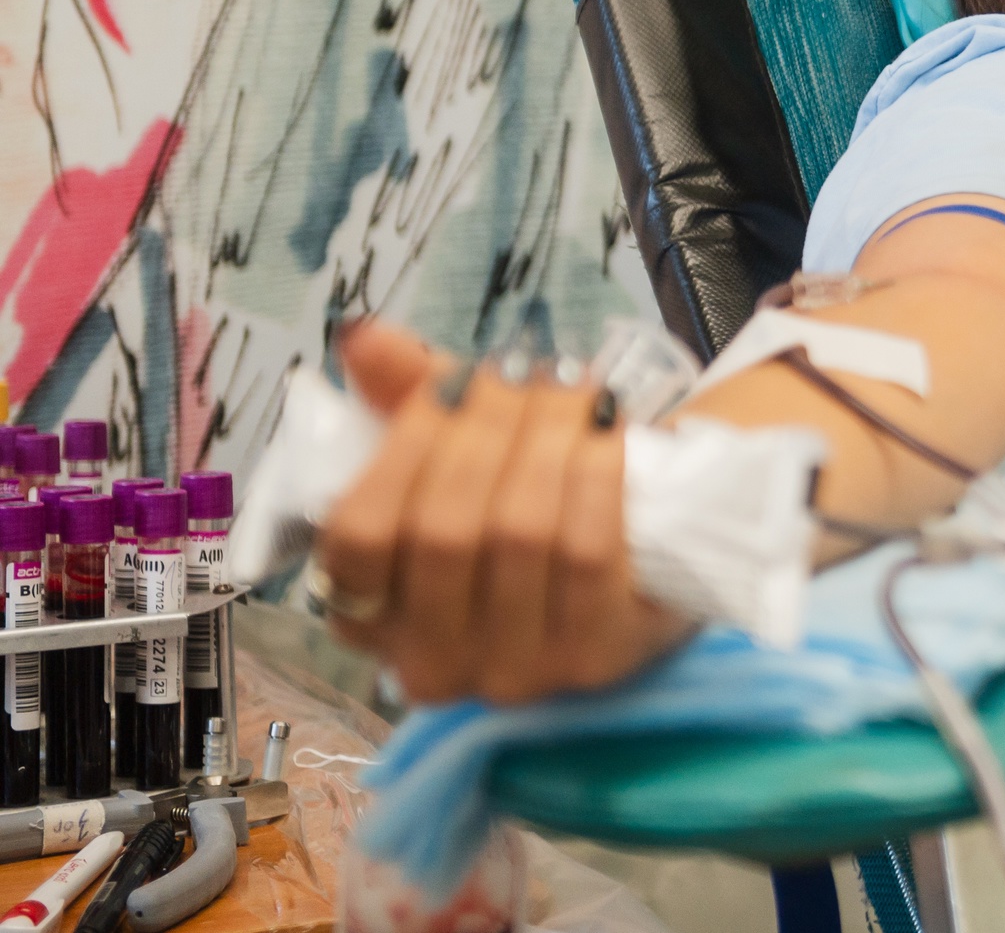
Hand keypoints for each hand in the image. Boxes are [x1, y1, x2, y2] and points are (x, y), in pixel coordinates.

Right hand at [315, 320, 694, 704]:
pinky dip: (596, 473)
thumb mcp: (459, 451)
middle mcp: (432, 660)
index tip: (453, 384)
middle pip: (444, 529)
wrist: (644, 560)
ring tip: (569, 384)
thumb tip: (365, 337)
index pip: (358, 536)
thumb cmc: (528, 502)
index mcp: (372, 617)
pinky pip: (589, 551)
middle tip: (522, 368)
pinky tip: (606, 427)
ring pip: (518, 533)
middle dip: (485, 428)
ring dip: (545, 438)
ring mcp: (516, 669)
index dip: (406, 446)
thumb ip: (406, 397)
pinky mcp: (598, 656)